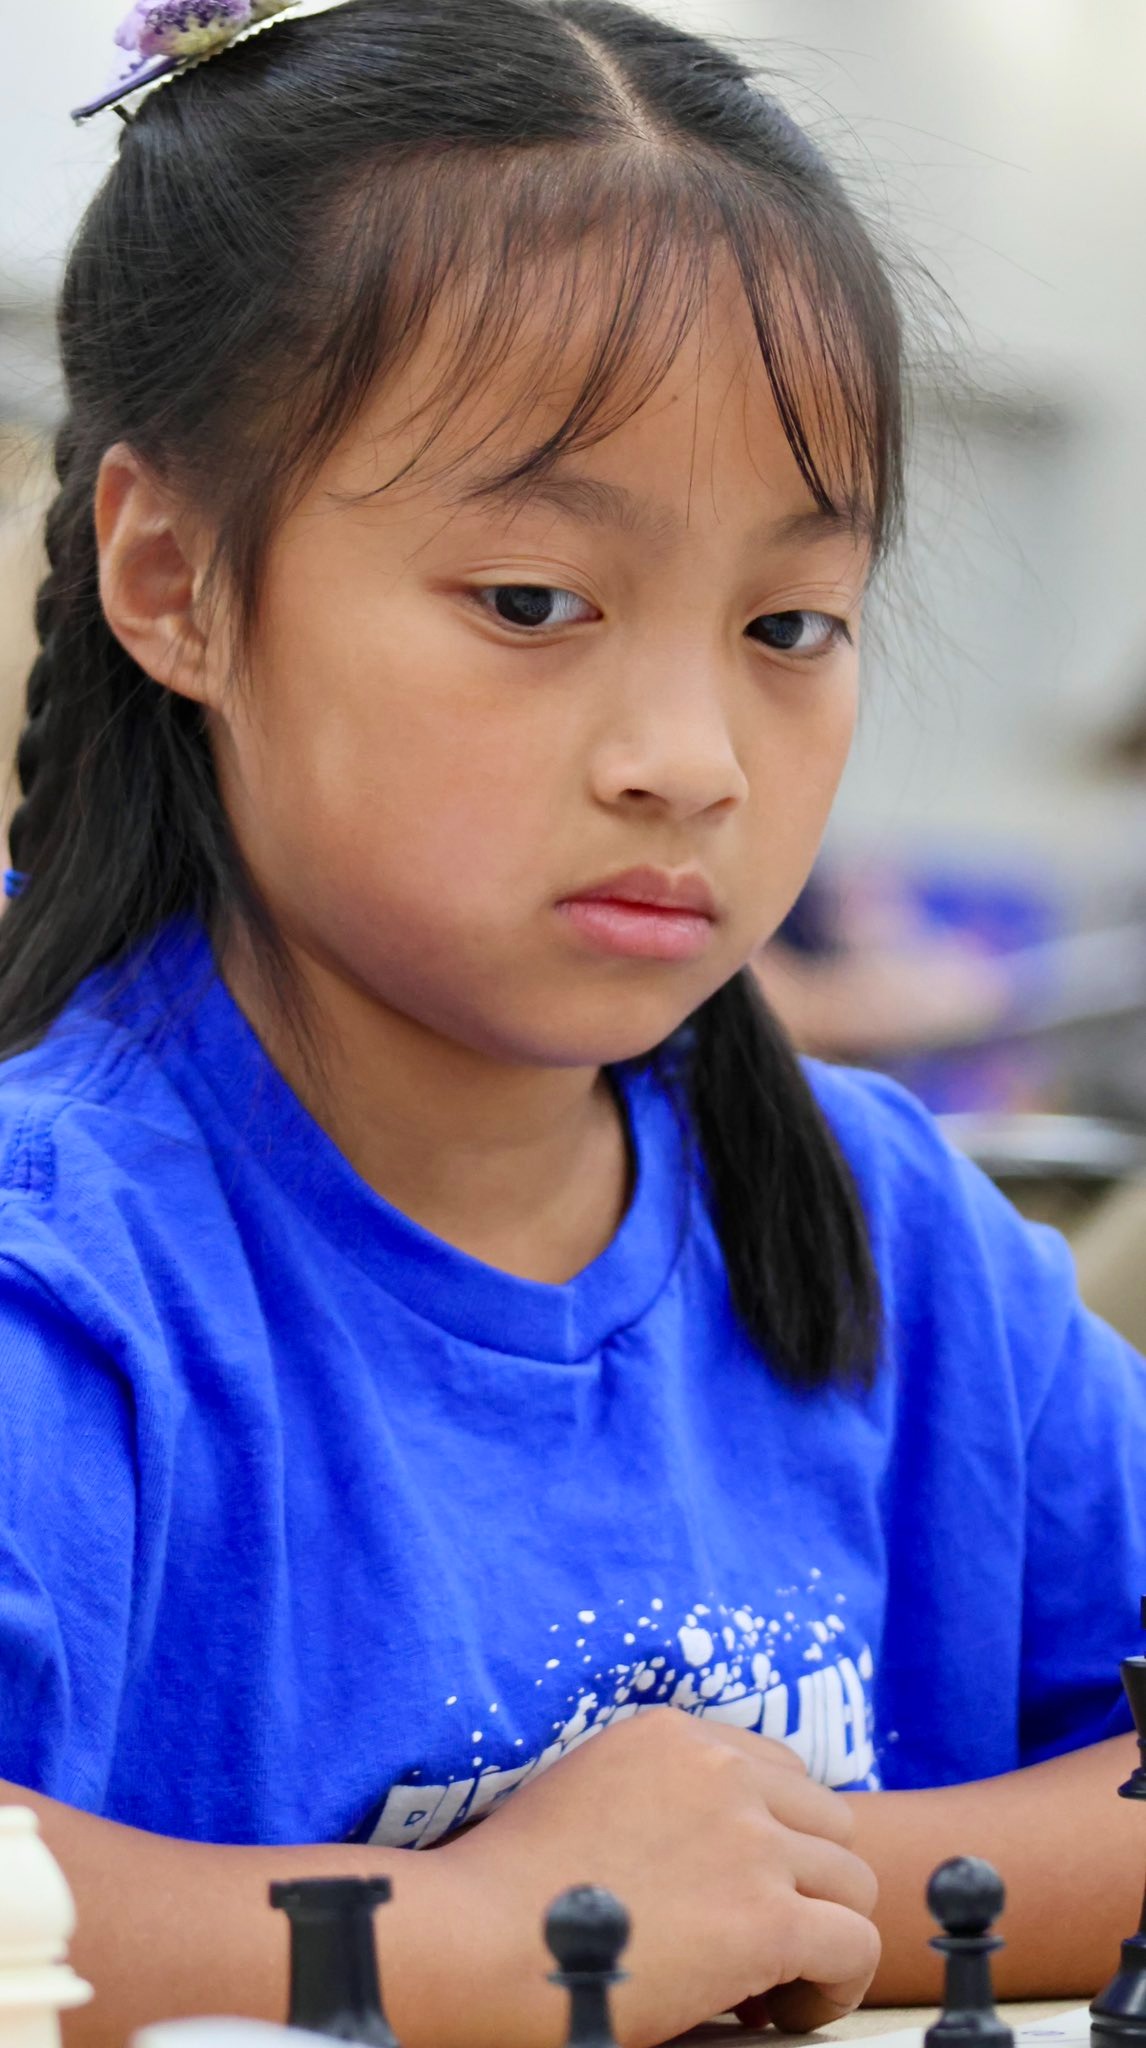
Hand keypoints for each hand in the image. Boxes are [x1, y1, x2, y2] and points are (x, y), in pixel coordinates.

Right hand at [432, 1706, 878, 2047]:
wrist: (478, 1941)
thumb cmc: (507, 1889)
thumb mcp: (583, 1791)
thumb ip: (654, 1798)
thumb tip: (704, 1858)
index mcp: (671, 1736)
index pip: (776, 1771)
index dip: (774, 1841)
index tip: (741, 1893)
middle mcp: (719, 1771)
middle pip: (828, 1821)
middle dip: (805, 1884)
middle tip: (760, 1946)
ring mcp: (747, 1840)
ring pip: (852, 1882)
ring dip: (823, 1935)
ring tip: (772, 1986)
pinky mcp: (765, 1918)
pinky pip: (854, 1946)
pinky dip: (835, 1986)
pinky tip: (786, 2011)